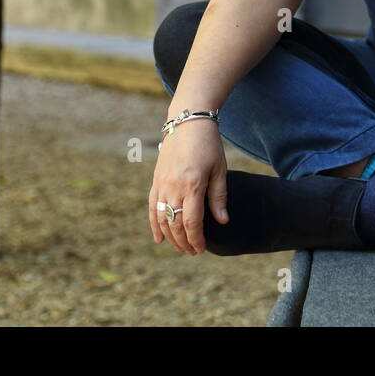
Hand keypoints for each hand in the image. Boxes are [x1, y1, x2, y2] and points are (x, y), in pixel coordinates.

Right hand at [149, 116, 228, 255]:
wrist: (187, 122)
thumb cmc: (208, 145)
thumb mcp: (220, 169)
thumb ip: (219, 197)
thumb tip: (222, 221)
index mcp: (192, 185)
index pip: (192, 221)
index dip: (196, 238)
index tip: (201, 249)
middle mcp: (173, 187)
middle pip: (176, 223)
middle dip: (184, 241)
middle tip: (193, 252)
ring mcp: (162, 184)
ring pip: (162, 218)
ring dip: (170, 236)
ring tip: (180, 247)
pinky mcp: (156, 180)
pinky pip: (152, 207)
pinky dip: (154, 224)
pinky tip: (159, 238)